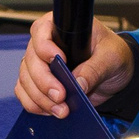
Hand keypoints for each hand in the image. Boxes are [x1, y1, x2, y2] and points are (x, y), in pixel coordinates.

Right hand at [15, 11, 133, 117]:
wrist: (113, 75)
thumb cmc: (112, 55)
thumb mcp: (111, 57)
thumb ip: (95, 69)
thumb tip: (78, 84)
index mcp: (61, 27)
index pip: (42, 31)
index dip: (45, 47)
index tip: (59, 61)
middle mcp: (44, 44)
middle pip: (31, 60)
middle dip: (44, 82)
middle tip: (60, 96)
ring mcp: (39, 65)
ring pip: (26, 80)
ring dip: (40, 98)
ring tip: (62, 111)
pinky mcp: (38, 84)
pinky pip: (25, 94)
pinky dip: (35, 105)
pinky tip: (51, 111)